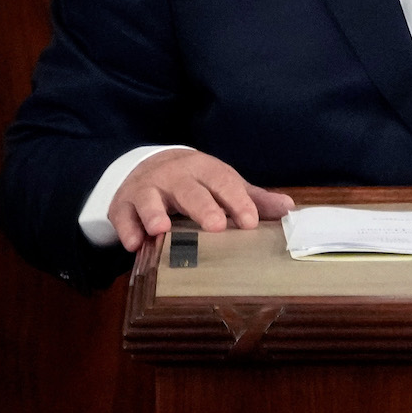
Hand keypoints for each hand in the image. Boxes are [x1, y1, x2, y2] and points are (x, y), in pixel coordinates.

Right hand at [107, 148, 294, 251]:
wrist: (148, 167)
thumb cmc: (195, 183)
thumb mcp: (223, 185)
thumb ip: (253, 198)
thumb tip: (289, 209)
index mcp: (204, 169)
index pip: (223, 181)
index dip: (237, 200)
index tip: (249, 222)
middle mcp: (174, 176)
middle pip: (188, 188)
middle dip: (201, 206)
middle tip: (215, 226)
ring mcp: (146, 189)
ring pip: (149, 197)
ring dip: (154, 212)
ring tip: (162, 230)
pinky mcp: (123, 204)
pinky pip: (122, 215)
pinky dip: (127, 228)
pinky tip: (134, 244)